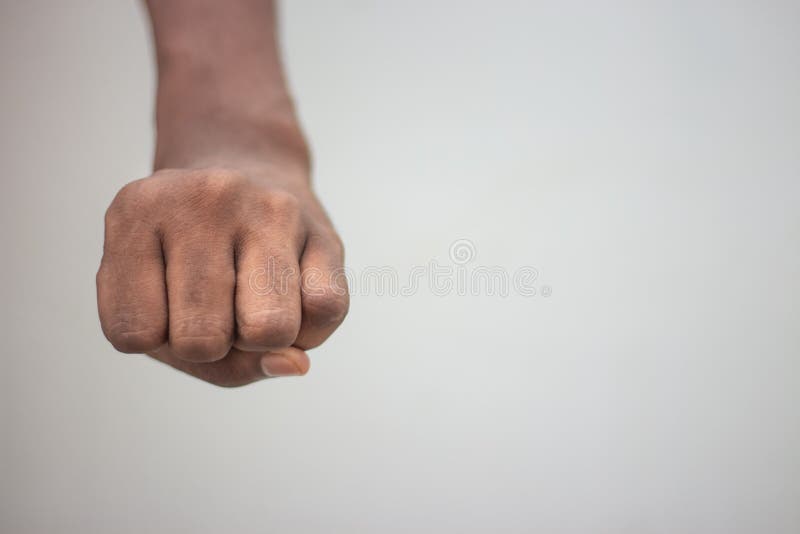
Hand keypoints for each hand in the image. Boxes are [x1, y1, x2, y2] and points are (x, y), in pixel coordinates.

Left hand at [97, 164, 348, 385]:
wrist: (250, 168)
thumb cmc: (196, 265)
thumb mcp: (166, 308)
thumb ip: (214, 363)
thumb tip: (295, 362)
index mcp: (137, 211)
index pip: (132, 333)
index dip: (156, 339)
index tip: (165, 301)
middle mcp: (202, 199)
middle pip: (202, 340)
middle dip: (213, 345)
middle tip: (216, 301)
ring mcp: (269, 208)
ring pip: (269, 331)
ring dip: (264, 341)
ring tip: (254, 299)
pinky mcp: (324, 229)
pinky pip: (324, 311)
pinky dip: (310, 330)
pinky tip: (293, 296)